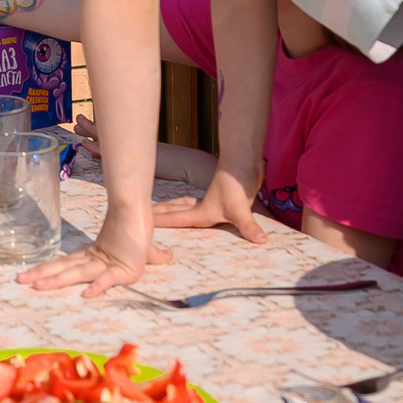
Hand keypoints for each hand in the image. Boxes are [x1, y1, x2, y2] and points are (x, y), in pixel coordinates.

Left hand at [15, 210, 167, 298]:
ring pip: (77, 274)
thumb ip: (152, 256)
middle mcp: (95, 261)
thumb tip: (168, 257)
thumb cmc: (139, 228)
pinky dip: (97, 286)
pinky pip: (108, 279)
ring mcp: (107, 264)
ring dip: (56, 280)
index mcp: (94, 258)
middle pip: (64, 270)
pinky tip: (85, 294)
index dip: (48, 272)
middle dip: (42, 276)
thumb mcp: (144, 251)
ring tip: (36, 286)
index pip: (66, 266)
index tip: (29, 277)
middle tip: (19, 280)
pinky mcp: (124, 268)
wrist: (141, 211)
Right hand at [151, 162, 267, 244]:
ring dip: (171, 208)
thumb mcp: (241, 207)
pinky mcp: (219, 198)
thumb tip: (260, 240)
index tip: (143, 224)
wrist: (243, 161)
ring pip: (183, 206)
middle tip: (142, 216)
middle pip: (175, 211)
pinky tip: (190, 207)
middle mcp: (202, 207)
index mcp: (202, 212)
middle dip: (159, 214)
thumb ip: (248, 226)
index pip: (176, 219)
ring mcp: (209, 201)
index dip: (160, 223)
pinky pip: (195, 205)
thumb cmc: (237, 182)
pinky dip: (186, 206)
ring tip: (157, 210)